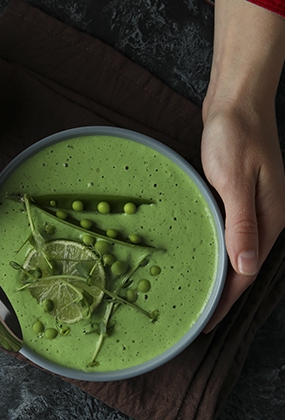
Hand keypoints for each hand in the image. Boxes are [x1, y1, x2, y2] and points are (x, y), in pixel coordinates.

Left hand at [201, 0, 284, 330]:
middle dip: (222, 295)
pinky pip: (227, 233)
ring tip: (196, 293)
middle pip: (241, 268)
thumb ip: (242, 224)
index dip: (226, 302)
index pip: (245, 273)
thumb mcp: (236, 181)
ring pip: (234, 253)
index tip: (205, 323)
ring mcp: (252, 208)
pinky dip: (214, 249)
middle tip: (196, 315)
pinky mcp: (238, 197)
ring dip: (218, 274)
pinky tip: (200, 255)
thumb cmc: (236, 136)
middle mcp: (264, 219)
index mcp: (268, 219)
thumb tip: (245, 267)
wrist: (237, 103)